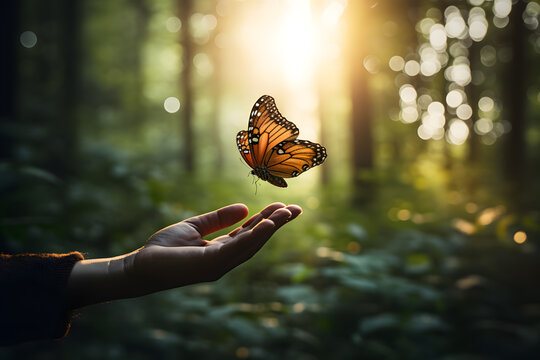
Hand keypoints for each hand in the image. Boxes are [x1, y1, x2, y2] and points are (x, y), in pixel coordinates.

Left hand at [122, 202, 301, 293]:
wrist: (142, 265)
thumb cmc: (164, 249)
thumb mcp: (195, 227)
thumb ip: (218, 219)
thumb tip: (244, 208)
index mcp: (221, 250)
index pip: (249, 234)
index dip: (266, 220)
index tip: (283, 206)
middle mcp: (225, 259)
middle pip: (256, 240)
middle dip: (276, 225)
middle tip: (296, 209)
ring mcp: (219, 264)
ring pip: (251, 245)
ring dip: (270, 229)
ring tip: (286, 213)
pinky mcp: (211, 264)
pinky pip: (237, 248)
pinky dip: (253, 236)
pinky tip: (266, 224)